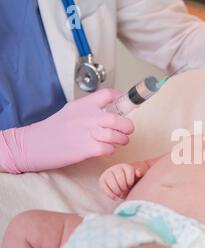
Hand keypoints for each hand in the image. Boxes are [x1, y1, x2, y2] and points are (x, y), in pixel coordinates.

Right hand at [0, 89, 133, 172]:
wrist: (31, 145)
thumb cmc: (52, 131)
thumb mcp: (70, 112)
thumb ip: (90, 111)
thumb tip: (111, 113)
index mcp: (83, 105)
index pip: (109, 94)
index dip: (123, 98)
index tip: (128, 104)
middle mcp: (87, 116)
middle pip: (119, 118)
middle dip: (127, 127)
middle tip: (126, 131)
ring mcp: (87, 132)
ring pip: (117, 135)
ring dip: (121, 140)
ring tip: (118, 142)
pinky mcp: (86, 148)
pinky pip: (109, 148)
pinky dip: (110, 151)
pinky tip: (104, 150)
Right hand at [99, 163, 141, 199]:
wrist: (124, 185)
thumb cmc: (133, 182)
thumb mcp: (138, 178)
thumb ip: (140, 174)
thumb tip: (138, 173)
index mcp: (126, 167)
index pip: (129, 171)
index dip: (130, 181)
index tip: (130, 185)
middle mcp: (117, 168)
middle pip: (119, 177)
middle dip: (123, 186)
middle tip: (125, 190)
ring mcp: (108, 173)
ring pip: (111, 181)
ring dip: (116, 190)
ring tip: (120, 194)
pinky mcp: (102, 179)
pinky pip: (104, 186)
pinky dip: (110, 194)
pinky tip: (115, 197)